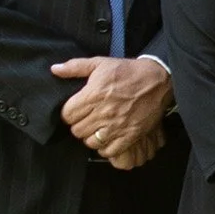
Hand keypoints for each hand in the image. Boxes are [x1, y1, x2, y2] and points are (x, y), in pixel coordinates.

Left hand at [54, 56, 171, 164]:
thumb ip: (75, 67)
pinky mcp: (130, 134)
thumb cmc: (128, 71)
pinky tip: (108, 137)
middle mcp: (104, 112)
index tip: (76, 111)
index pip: (67, 115)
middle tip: (88, 119)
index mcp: (94, 95)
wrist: (159, 78)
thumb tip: (55, 69)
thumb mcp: (101, 63)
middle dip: (80, 125)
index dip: (70, 114)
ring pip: (91, 142)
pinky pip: (109, 150)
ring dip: (92, 136)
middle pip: (77, 130)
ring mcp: (117, 125)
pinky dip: (106, 147)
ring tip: (98, 128)